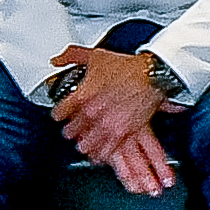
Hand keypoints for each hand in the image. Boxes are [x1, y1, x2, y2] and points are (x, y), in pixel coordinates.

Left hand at [53, 46, 178, 196]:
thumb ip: (72, 56)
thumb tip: (57, 60)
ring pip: (86, 145)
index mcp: (82, 97)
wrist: (151, 76)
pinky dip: (101, 153)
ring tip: (84, 142)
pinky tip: (99, 152)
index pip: (59, 113)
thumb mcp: (95, 56)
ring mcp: (107, 126)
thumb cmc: (126, 67)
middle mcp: (92, 115)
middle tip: (73, 128)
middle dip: (71, 130)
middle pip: (71, 131)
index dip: (59, 113)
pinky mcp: (122, 134)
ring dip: (84, 143)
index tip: (61, 113)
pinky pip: (105, 151)